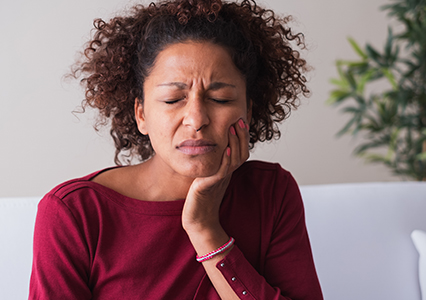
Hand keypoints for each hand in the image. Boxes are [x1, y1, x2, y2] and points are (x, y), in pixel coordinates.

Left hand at [182, 118, 249, 234]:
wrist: (198, 220)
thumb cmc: (200, 199)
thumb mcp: (208, 176)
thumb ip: (213, 164)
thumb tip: (213, 148)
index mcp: (227, 171)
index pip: (240, 151)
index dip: (242, 137)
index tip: (240, 120)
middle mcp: (227, 174)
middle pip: (241, 153)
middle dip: (241, 135)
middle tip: (240, 120)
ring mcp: (220, 180)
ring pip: (234, 159)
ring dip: (234, 143)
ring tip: (232, 128)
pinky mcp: (210, 186)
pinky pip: (222, 171)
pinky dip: (225, 160)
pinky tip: (224, 149)